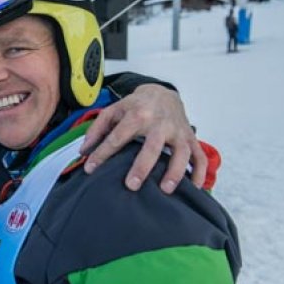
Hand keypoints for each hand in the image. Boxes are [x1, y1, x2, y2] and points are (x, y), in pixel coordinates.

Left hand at [80, 84, 207, 193]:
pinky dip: (199, 173)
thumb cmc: (136, 106)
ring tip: (165, 190)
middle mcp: (160, 123)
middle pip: (152, 146)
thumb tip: (83, 150)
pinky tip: (193, 188)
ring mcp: (178, 131)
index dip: (102, 153)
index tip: (90, 169)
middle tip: (131, 186)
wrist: (163, 93)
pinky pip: (200, 157)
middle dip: (142, 166)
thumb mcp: (113, 110)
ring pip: (181, 152)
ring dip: (175, 172)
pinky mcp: (191, 138)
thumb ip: (97, 128)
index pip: (118, 137)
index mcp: (138, 114)